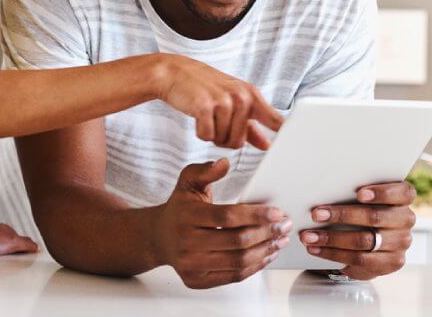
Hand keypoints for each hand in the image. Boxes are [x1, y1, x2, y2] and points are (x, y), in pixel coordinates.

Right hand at [153, 158, 291, 288]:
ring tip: (280, 240)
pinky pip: (233, 276)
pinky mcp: (198, 280)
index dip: (255, 215)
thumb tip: (224, 163)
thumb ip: (205, 170)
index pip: (227, 217)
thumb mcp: (188, 182)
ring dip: (265, 251)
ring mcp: (192, 264)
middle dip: (267, 233)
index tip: (277, 212)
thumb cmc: (180, 207)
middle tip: (284, 226)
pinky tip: (266, 254)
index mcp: (187, 215)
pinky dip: (254, 267)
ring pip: (238, 262)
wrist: (159, 236)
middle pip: (237, 241)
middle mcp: (187, 242)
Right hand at [157, 54, 283, 148]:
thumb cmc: (204, 87)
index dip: (285, 137)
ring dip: (212, 134)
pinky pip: (207, 136)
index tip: (296, 149)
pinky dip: (200, 132)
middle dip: (225, 138)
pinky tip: (197, 115)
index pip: (275, 120)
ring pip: (223, 141)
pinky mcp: (204, 106)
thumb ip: (250, 125)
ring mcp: (223, 100)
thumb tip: (267, 144)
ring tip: (206, 115)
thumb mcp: (231, 100)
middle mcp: (241, 97)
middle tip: (215, 120)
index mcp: (251, 95)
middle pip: (239, 142)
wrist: (174, 72)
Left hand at [299, 181, 415, 279]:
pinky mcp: (390, 263)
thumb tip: (321, 182)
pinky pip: (359, 260)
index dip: (381, 193)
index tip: (359, 193)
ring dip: (332, 238)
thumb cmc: (363, 204)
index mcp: (402, 198)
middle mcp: (405, 220)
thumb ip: (352, 187)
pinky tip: (316, 248)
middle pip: (375, 217)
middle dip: (342, 215)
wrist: (374, 236)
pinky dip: (333, 254)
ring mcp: (400, 243)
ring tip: (309, 236)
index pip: (402, 192)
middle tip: (316, 214)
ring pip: (364, 241)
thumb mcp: (363, 193)